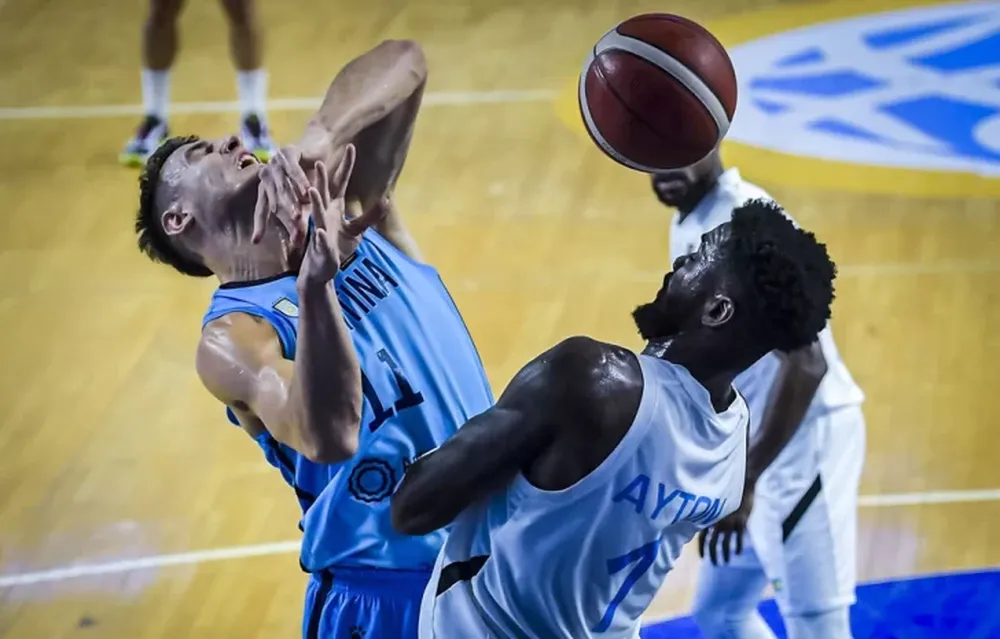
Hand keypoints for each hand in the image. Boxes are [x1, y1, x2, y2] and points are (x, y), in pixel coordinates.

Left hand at [252, 146, 312, 248]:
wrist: (319, 149)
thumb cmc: (310, 176)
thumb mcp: (305, 201)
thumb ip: (300, 218)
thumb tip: (298, 242)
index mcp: (266, 188)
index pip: (262, 209)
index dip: (259, 225)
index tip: (255, 241)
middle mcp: (267, 176)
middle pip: (275, 201)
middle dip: (284, 219)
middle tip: (294, 236)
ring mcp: (275, 163)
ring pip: (282, 187)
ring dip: (291, 203)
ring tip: (299, 218)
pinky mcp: (287, 152)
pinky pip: (293, 170)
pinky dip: (300, 181)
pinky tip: (307, 192)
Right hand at [296, 145, 377, 286]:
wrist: (321, 269)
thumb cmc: (337, 247)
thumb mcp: (356, 231)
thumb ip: (369, 216)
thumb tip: (386, 201)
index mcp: (334, 207)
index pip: (340, 182)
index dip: (346, 166)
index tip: (351, 147)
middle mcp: (325, 215)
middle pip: (324, 193)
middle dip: (322, 178)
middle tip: (320, 161)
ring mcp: (321, 230)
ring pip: (317, 214)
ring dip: (316, 203)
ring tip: (312, 190)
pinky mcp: (321, 248)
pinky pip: (320, 241)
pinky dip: (320, 237)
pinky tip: (321, 232)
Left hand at [698, 487, 753, 565]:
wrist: (743, 483)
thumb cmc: (729, 492)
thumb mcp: (717, 503)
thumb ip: (712, 514)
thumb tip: (704, 524)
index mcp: (710, 517)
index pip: (702, 535)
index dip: (702, 547)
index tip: (702, 557)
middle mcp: (718, 522)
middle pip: (712, 543)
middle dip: (712, 555)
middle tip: (714, 563)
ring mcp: (730, 523)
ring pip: (725, 544)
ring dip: (724, 555)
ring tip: (725, 562)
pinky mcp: (742, 523)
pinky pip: (738, 539)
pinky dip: (737, 547)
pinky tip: (737, 553)